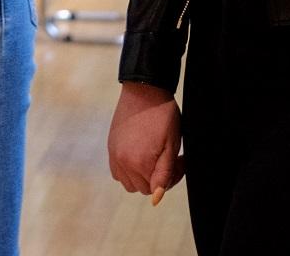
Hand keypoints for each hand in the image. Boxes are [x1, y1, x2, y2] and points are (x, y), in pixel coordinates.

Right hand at [109, 82, 182, 197]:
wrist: (144, 90)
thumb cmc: (162, 116)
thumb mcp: (171, 145)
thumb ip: (165, 174)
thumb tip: (156, 199)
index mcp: (139, 163)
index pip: (155, 190)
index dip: (170, 179)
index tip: (178, 160)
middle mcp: (122, 162)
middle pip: (142, 188)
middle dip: (156, 177)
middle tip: (169, 157)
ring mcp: (114, 154)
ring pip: (128, 182)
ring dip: (141, 176)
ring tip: (153, 157)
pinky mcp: (110, 146)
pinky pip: (117, 171)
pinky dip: (128, 169)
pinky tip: (139, 154)